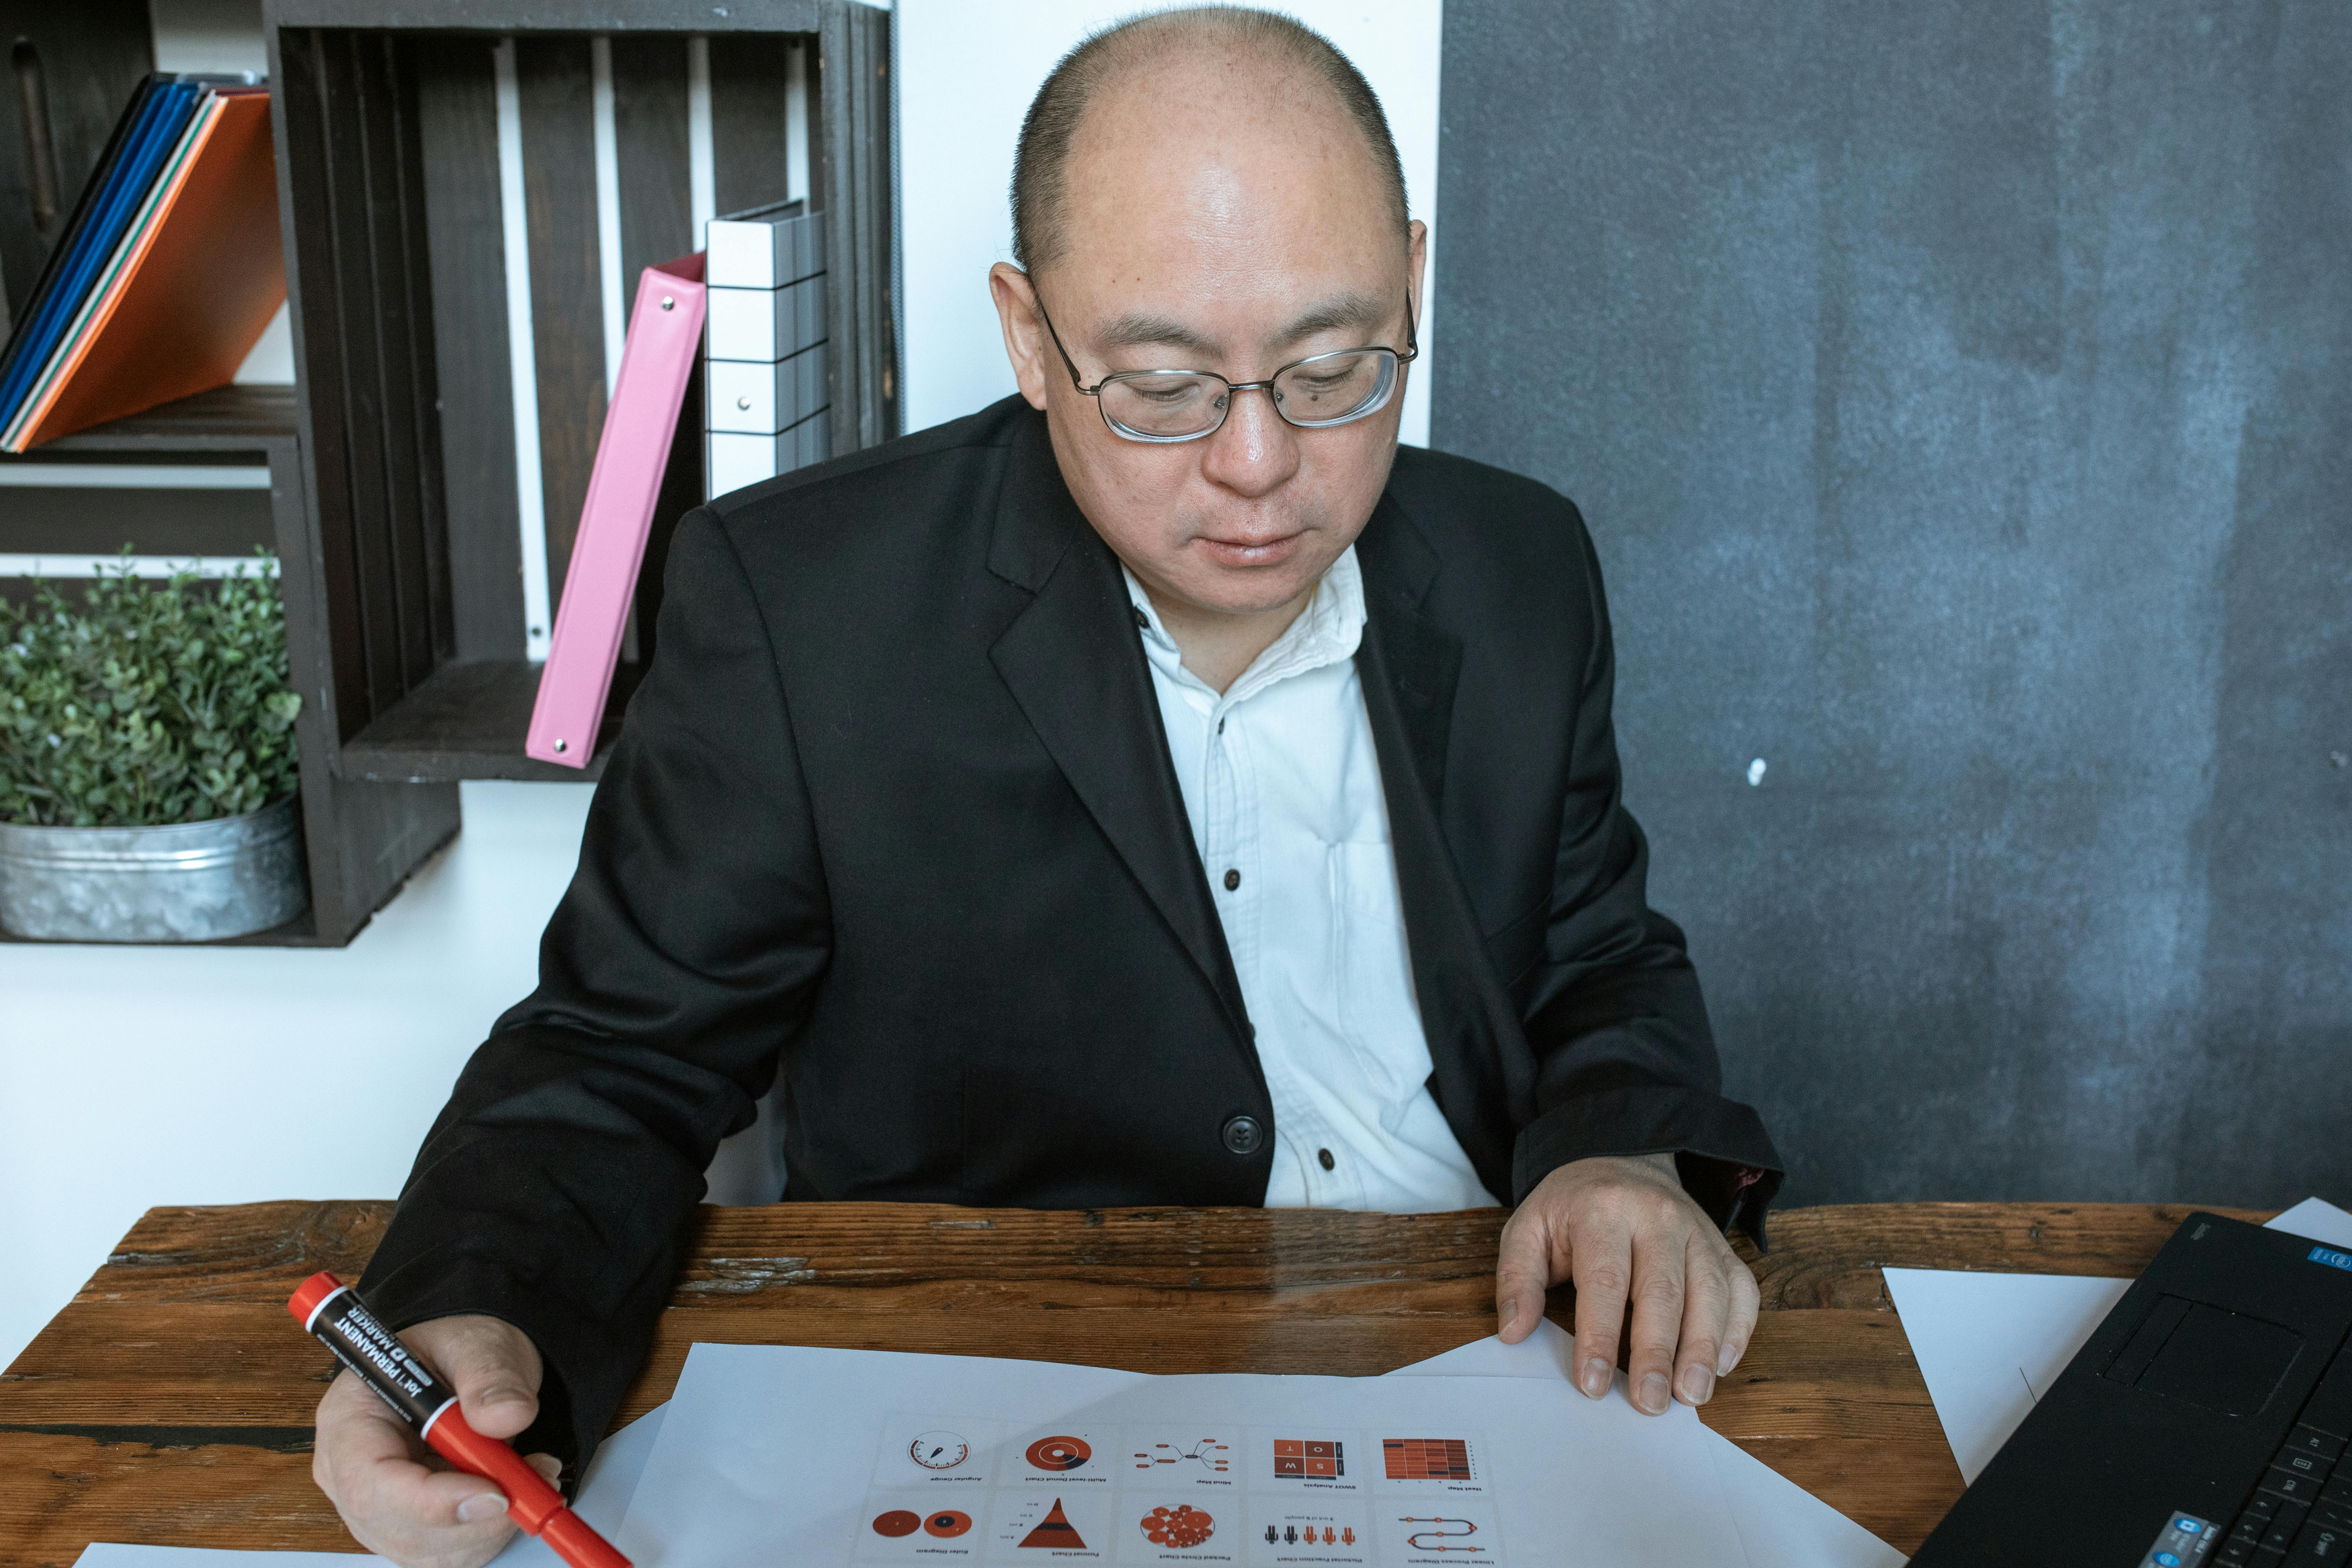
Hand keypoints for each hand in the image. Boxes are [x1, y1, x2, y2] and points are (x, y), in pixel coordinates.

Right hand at [311, 1313, 560, 1567]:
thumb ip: (492, 1377)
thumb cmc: (459, 1353)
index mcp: (348, 1419)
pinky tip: (513, 1494)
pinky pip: (445, 1553)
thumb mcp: (480, 1344)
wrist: (467, 1367)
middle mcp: (348, 1472)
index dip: (432, 1502)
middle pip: (396, 1529)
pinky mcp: (407, 1526)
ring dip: (486, 1529)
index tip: (495, 1494)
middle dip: (471, 1521)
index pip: (371, 1483)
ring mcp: (374, 1506)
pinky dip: (487, 1534)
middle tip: (532, 1481)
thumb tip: (508, 1416)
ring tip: (531, 1476)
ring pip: (425, 1552)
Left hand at [1493, 1153, 1759, 1415]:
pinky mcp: (1721, 1245)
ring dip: (1702, 1349)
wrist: (1619, 1160)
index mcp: (1602, 1210)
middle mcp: (1657, 1216)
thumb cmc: (1571, 1208)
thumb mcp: (1527, 1229)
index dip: (1599, 1336)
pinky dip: (1738, 1329)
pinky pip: (1741, 1288)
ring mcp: (1697, 1229)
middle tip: (1650, 1403)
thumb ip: (1517, 1279)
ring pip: (1709, 1292)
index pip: (1604, 1280)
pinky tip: (1721, 1364)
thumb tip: (1514, 1332)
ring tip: (1691, 1396)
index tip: (1593, 1384)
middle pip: (1662, 1291)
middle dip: (1657, 1352)